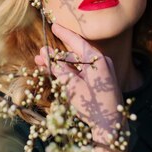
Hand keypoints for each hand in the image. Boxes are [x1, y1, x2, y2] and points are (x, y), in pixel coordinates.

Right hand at [34, 23, 123, 142]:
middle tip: (40, 53)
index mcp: (97, 60)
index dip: (64, 33)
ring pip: (76, 65)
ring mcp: (101, 74)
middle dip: (56, 55)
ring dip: (60, 65)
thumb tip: (44, 54)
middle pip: (75, 54)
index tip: (53, 25)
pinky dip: (68, 73)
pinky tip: (54, 73)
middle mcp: (101, 63)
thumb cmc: (92, 104)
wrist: (110, 126)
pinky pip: (81, 74)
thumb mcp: (71, 85)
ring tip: (41, 64)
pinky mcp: (99, 84)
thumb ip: (57, 68)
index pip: (77, 41)